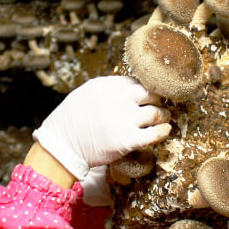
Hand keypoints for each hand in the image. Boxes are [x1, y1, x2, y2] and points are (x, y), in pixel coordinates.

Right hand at [32, 76, 170, 180]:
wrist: (62, 146)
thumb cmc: (71, 121)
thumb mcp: (86, 94)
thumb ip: (107, 89)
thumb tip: (127, 88)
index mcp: (107, 86)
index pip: (136, 82)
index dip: (144, 90)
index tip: (147, 96)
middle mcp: (118, 99)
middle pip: (150, 94)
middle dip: (156, 100)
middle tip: (158, 105)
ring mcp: (124, 119)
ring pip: (155, 113)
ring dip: (163, 115)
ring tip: (164, 117)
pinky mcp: (128, 140)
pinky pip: (154, 134)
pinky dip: (163, 131)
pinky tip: (165, 130)